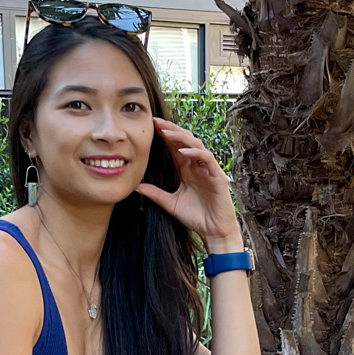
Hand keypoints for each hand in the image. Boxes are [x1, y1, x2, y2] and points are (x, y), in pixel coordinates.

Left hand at [136, 118, 242, 253]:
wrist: (213, 232)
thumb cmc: (195, 218)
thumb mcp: (170, 203)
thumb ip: (155, 194)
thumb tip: (136, 187)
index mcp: (187, 170)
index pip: (175, 147)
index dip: (165, 135)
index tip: (150, 126)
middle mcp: (197, 166)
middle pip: (185, 140)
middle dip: (171, 130)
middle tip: (156, 122)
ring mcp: (208, 169)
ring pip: (196, 145)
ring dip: (181, 137)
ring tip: (166, 132)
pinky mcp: (217, 176)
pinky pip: (207, 158)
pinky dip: (195, 153)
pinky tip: (182, 152)